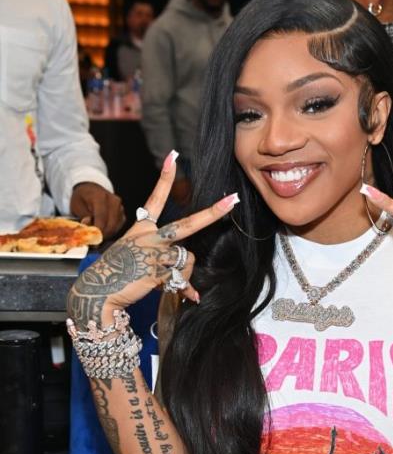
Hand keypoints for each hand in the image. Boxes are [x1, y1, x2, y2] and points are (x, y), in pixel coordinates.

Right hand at [66, 153, 238, 329]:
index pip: (155, 199)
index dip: (165, 178)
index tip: (173, 156)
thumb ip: (162, 258)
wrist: (98, 291)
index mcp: (141, 228)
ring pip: (186, 258)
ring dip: (183, 273)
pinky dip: (186, 289)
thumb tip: (183, 277)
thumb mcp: (136, 255)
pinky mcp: (155, 272)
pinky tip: (188, 296)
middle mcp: (148, 237)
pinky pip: (181, 278)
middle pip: (187, 225)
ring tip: (168, 281)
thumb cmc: (118, 273)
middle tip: (232, 200)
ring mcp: (152, 254)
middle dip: (212, 214)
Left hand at [70, 182, 125, 238]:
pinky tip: (102, 231)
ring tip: (96, 234)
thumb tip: (90, 227)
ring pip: (115, 228)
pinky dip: (110, 232)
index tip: (92, 240)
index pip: (101, 217)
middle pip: (111, 224)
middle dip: (101, 235)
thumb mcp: (76, 206)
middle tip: (93, 241)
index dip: (98, 230)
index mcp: (100, 197)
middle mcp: (113, 201)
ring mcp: (120, 207)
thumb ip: (83, 216)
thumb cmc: (82, 198)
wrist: (91, 190)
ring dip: (106, 234)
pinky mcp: (122, 214)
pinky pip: (118, 227)